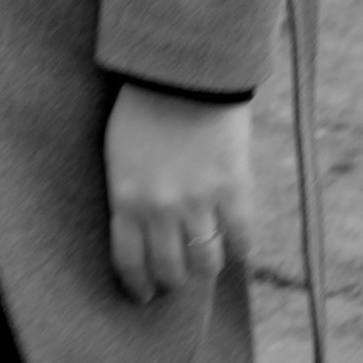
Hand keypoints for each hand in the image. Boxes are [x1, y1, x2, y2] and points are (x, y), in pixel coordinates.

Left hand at [104, 84, 250, 302]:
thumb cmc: (143, 109)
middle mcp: (161, 207)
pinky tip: (233, 239)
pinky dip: (238, 248)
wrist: (183, 69)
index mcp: (126, 197)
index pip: (129, 263)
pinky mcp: (233, 189)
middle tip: (176, 274)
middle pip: (171, 272)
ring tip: (204, 255)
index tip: (144, 293)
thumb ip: (130, 197)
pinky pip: (241, 242)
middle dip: (172, 280)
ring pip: (206, 265)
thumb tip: (139, 237)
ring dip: (205, 264)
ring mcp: (199, 200)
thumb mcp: (120, 154)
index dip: (138, 286)